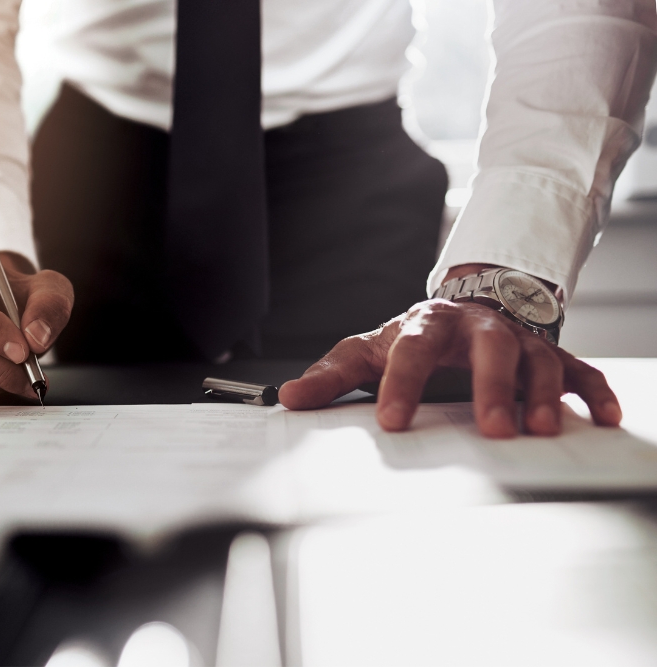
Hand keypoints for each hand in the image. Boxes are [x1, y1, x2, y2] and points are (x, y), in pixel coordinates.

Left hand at [278, 299, 621, 437]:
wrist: (463, 309)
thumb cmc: (412, 339)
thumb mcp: (368, 351)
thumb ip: (331, 375)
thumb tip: (286, 396)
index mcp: (428, 324)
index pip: (413, 349)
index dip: (402, 384)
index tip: (392, 422)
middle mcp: (478, 328)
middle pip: (490, 347)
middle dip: (492, 386)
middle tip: (492, 429)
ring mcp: (518, 340)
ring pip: (539, 358)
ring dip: (544, 392)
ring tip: (541, 430)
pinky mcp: (550, 355)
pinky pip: (580, 369)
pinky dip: (595, 391)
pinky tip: (605, 417)